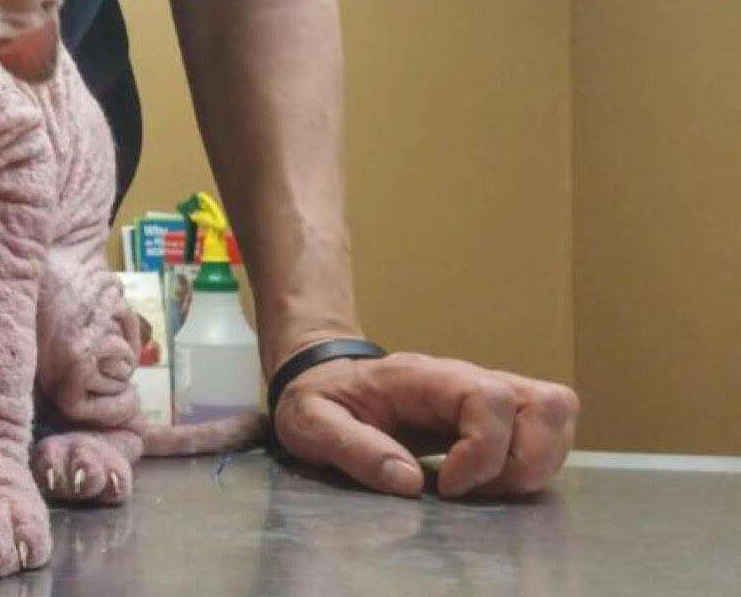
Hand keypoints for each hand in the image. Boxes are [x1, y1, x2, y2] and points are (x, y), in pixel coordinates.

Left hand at [273, 351, 579, 497]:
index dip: (482, 450)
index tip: (444, 487)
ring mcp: (487, 393)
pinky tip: (487, 482)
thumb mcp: (310, 423)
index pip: (488, 397)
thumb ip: (352, 448)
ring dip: (537, 462)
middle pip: (547, 402)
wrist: (323, 380)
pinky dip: (533, 463)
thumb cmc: (319, 399)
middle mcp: (466, 379)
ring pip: (556, 412)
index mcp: (423, 377)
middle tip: (475, 490)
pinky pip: (545, 430)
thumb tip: (409, 482)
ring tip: (484, 488)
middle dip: (527, 461)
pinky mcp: (495, 415)